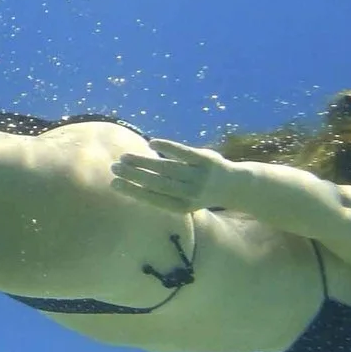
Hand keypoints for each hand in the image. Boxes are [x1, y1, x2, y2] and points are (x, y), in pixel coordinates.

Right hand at [111, 138, 235, 213]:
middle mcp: (191, 194)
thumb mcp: (185, 199)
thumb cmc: (200, 191)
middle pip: (157, 183)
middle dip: (134, 175)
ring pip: (167, 168)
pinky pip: (184, 153)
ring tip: (125, 156)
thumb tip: (132, 181)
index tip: (114, 184)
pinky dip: (168, 148)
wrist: (237, 186)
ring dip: (144, 162)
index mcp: (182, 207)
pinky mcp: (207, 160)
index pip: (153, 198)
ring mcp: (200, 177)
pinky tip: (152, 144)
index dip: (133, 191)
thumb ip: (162, 192)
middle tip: (114, 167)